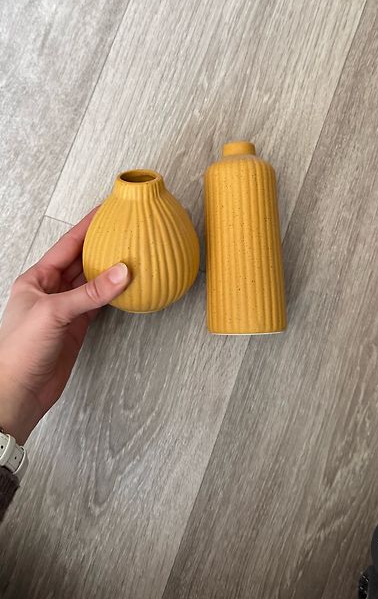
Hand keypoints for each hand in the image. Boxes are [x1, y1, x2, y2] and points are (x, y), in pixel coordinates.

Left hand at [0, 210, 129, 443]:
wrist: (17, 394)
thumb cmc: (19, 351)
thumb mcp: (54, 314)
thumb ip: (91, 293)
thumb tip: (122, 272)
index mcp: (36, 279)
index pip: (67, 246)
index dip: (87, 227)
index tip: (107, 211)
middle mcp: (50, 291)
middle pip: (81, 262)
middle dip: (102, 246)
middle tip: (125, 230)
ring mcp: (64, 310)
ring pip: (92, 283)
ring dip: (110, 271)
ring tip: (132, 254)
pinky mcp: (76, 328)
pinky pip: (98, 305)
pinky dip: (113, 295)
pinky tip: (127, 286)